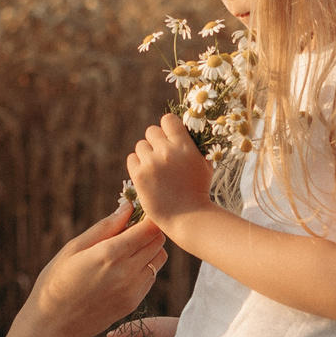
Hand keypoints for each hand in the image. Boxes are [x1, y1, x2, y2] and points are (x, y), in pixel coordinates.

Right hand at [26, 201, 169, 336]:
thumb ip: (105, 227)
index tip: (135, 213)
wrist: (53, 324)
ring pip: (159, 258)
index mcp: (110, 254)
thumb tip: (128, 207)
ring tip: (126, 250)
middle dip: (148, 230)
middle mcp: (127, 272)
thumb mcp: (74, 248)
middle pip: (158, 240)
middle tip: (128, 229)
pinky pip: (151, 276)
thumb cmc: (56, 280)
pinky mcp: (134, 303)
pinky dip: (144, 268)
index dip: (146, 216)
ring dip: (149, 249)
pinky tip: (122, 269)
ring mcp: (133, 290)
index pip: (150, 227)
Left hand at [125, 115, 215, 231]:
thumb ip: (194, 144)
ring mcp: (151, 163)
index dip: (168, 128)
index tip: (170, 138)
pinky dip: (137, 165)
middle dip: (156, 142)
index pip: (168, 120)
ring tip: (156, 169)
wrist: (188, 217)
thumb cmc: (198, 189)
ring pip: (141, 145)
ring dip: (146, 154)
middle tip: (163, 157)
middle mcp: (167, 152)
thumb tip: (184, 127)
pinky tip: (147, 175)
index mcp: (185, 146)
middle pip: (152, 131)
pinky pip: (132, 159)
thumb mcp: (204, 163)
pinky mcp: (139, 176)